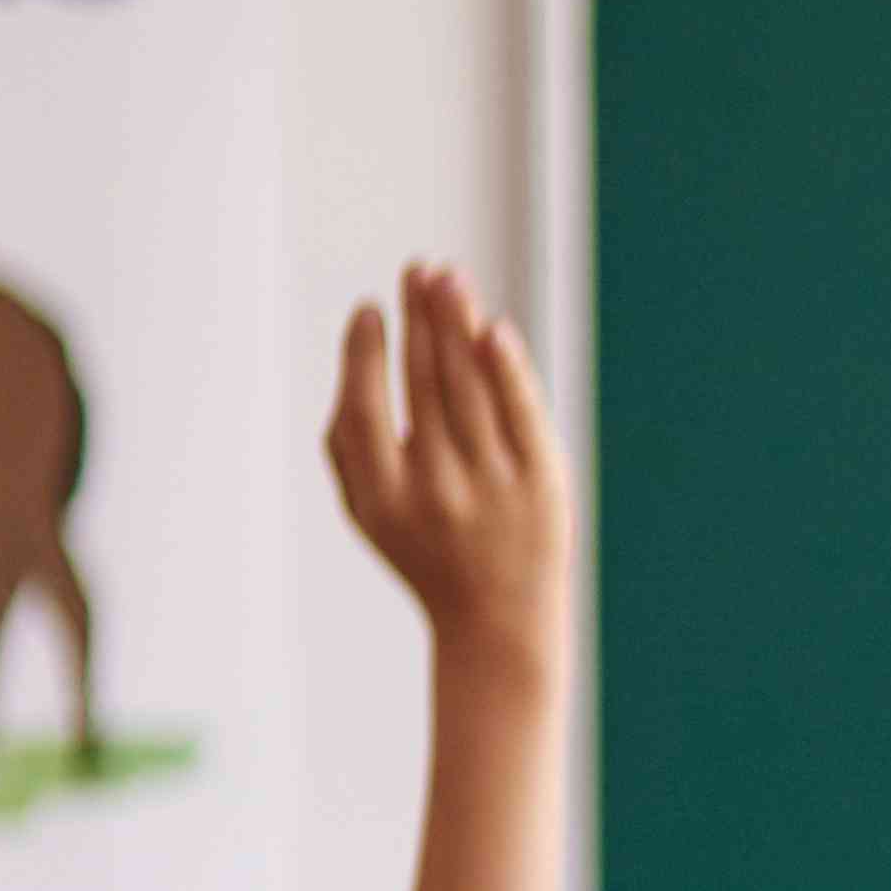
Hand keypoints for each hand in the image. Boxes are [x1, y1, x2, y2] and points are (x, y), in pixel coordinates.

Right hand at [319, 267, 568, 681]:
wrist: (497, 620)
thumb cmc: (423, 550)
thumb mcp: (366, 510)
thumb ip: (348, 442)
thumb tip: (357, 355)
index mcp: (383, 494)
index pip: (366, 406)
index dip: (364, 352)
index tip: (369, 309)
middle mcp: (437, 485)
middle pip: (425, 383)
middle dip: (420, 318)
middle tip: (419, 269)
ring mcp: (493, 484)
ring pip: (471, 387)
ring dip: (458, 324)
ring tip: (447, 279)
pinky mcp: (542, 483)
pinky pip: (523, 414)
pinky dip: (506, 369)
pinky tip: (491, 329)